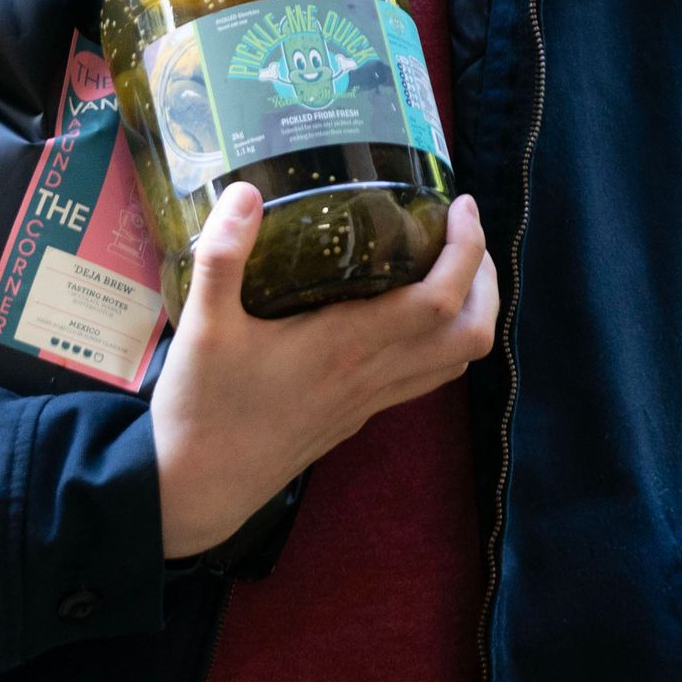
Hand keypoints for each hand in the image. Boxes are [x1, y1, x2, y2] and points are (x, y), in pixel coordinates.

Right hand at [150, 183, 498, 558]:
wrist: (197, 490)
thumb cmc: (203, 406)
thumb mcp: (202, 326)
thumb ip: (223, 256)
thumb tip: (247, 191)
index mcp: (349, 345)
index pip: (441, 299)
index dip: (467, 249)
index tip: (460, 204)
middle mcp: (374, 374)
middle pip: (472, 333)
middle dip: (485, 278)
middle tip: (462, 231)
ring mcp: (372, 399)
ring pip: (458, 360)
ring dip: (472, 310)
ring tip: (451, 264)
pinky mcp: (361, 414)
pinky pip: (429, 376)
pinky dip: (444, 339)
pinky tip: (412, 312)